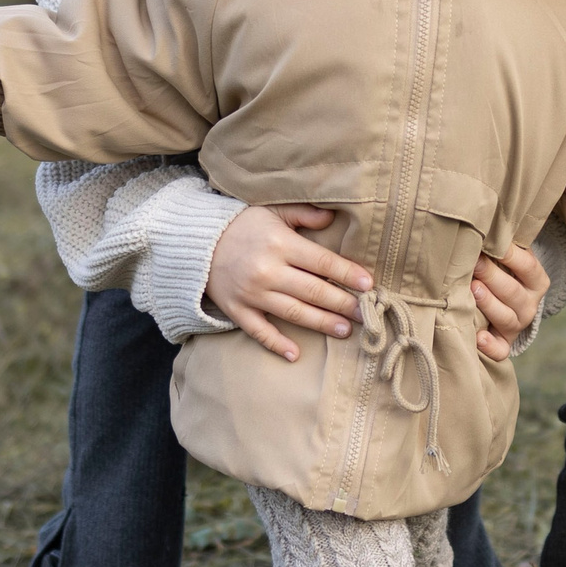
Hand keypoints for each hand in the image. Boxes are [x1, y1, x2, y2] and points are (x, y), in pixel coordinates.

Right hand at [206, 205, 374, 362]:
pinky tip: (296, 355)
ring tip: (345, 330)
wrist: (197, 243)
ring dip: (322, 323)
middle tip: (366, 313)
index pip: (322, 262)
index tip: (369, 285)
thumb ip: (303, 214)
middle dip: (343, 303)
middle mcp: (268, 271)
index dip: (347, 274)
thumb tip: (333, 217)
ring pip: (294, 313)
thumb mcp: (272, 211)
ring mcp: (252, 294)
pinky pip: (259, 331)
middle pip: (313, 291)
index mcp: (280, 244)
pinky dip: (277, 344)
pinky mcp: (237, 310)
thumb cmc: (242, 225)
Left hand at [470, 240, 549, 360]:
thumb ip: (503, 245)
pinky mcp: (504, 343)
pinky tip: (478, 337)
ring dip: (489, 304)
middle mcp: (529, 305)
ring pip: (507, 318)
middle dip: (493, 278)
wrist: (507, 303)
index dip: (511, 255)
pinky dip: (490, 346)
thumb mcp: (511, 257)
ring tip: (473, 291)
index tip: (492, 243)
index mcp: (536, 281)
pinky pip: (501, 350)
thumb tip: (485, 222)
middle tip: (475, 265)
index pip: (528, 267)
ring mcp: (517, 325)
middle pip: (514, 293)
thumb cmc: (503, 272)